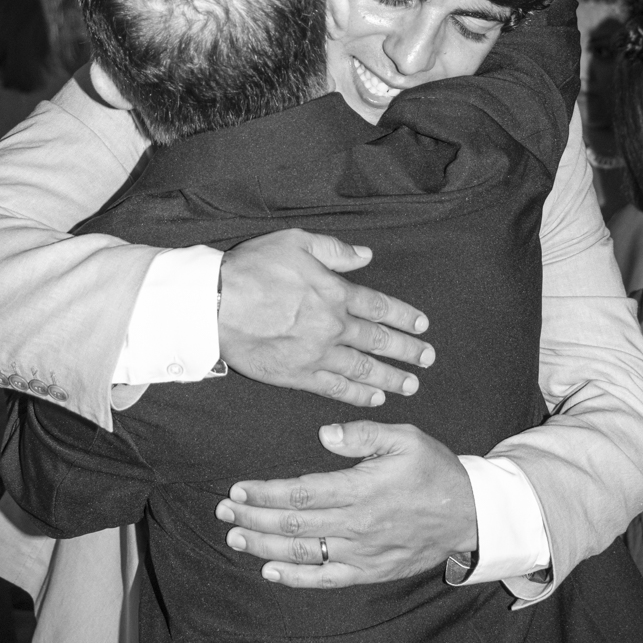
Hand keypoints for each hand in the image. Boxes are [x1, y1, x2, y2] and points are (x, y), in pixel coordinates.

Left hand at [215, 420, 476, 586]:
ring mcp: (362, 552)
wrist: (470, 515)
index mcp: (362, 489)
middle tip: (224, 510)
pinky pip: (326, 578)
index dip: (265, 492)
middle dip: (253, 516)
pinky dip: (295, 577)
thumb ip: (363, 434)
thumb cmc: (434, 469)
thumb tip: (324, 433)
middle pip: (293, 523)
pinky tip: (270, 570)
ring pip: (303, 552)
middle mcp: (357, 524)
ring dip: (264, 544)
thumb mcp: (405, 438)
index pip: (301, 492)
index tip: (238, 488)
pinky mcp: (370, 571)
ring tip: (235, 536)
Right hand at [218, 230, 433, 407]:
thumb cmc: (252, 268)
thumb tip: (365, 255)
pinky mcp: (297, 376)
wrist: (215, 305)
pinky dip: (358, 395)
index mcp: (334, 292)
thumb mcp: (296, 242)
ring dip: (391, 378)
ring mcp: (317, 354)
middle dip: (407, 350)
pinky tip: (374, 399)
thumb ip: (334, 251)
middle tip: (428, 358)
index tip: (421, 325)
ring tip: (411, 385)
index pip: (379, 307)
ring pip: (364, 369)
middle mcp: (332, 326)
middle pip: (379, 341)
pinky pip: (335, 389)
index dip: (403, 316)